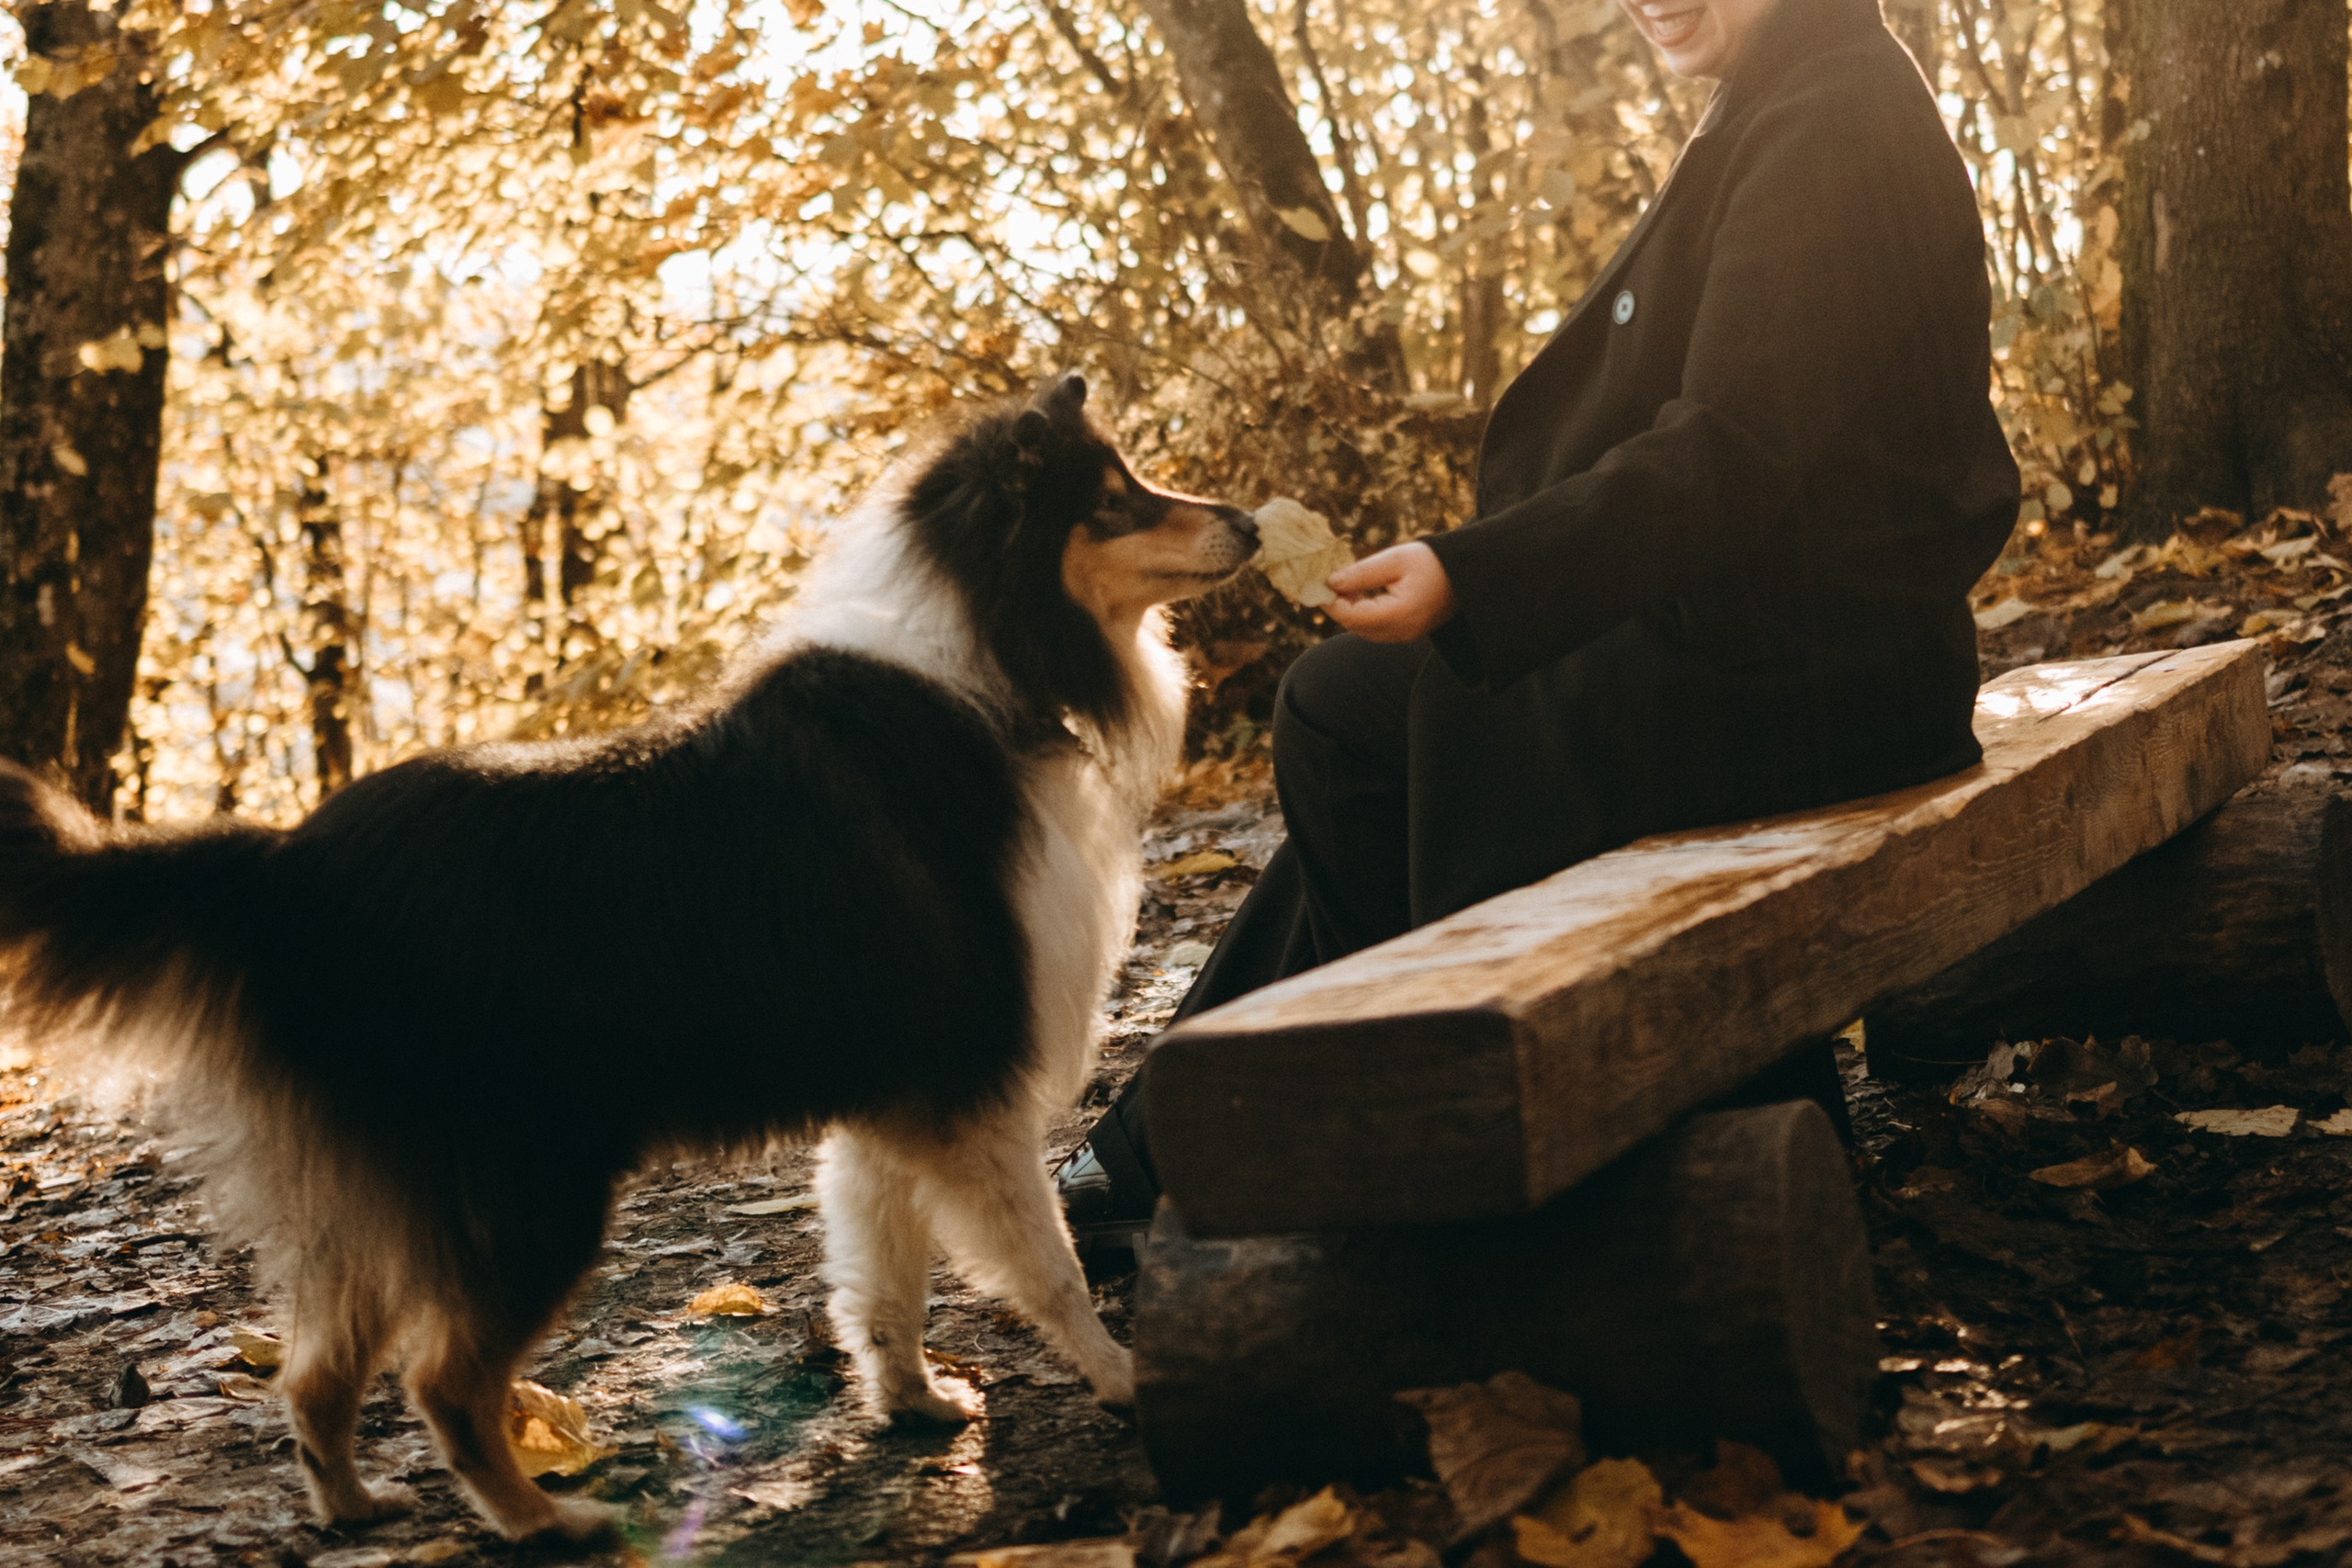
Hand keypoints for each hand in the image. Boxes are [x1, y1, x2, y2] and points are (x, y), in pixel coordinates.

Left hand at [1324, 541, 1455, 642]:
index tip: (1317, 581)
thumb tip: (1330, 582)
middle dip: (1337, 605)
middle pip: (1355, 625)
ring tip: (1342, 583)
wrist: (1466, 573)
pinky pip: (1375, 628)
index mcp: (1399, 614)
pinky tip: (1359, 593)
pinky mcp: (1407, 632)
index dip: (1330, 600)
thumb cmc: (1433, 562)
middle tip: (1324, 580)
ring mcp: (1405, 635)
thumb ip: (1362, 573)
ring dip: (1349, 609)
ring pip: (1363, 629)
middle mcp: (1401, 631)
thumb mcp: (1395, 560)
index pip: (1351, 616)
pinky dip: (1362, 613)